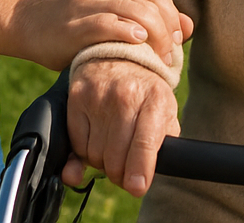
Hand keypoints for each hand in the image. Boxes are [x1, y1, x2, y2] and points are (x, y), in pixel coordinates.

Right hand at [7, 0, 191, 70]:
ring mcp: (86, 1)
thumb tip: (189, 26)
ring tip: (159, 57)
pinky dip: (127, 33)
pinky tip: (137, 43)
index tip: (176, 41)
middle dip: (167, 29)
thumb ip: (148, 17)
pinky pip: (107, 24)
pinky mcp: (74, 23)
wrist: (28, 25)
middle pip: (149, 1)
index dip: (172, 16)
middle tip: (170, 53)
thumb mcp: (112, 14)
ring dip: (154, 36)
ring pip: (133, 10)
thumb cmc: (75, 26)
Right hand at [62, 58, 179, 195]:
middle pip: (116, 156)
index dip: (140, 170)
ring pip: (94, 154)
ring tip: (112, 148)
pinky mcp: (77, 97)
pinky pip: (77, 144)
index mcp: (154, 99)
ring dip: (102, 162)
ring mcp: (99, 96)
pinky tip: (97, 138)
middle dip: (120, 173)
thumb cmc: (146, 91)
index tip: (137, 187)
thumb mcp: (165, 110)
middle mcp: (125, 96)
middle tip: (124, 170)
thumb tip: (139, 179)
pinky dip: (85, 150)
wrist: (119, 55)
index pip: (145, 143)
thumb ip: (162, 144)